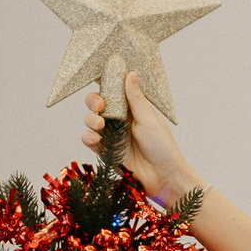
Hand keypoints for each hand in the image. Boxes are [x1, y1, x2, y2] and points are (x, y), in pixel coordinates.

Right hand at [81, 72, 200, 202]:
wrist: (163, 177)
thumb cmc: (163, 147)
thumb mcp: (149, 119)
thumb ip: (135, 98)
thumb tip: (130, 73)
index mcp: (132, 108)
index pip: (115, 90)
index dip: (105, 82)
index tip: (99, 76)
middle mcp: (120, 119)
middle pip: (98, 103)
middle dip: (94, 101)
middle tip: (99, 104)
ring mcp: (111, 135)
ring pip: (91, 120)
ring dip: (90, 119)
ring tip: (100, 124)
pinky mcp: (105, 151)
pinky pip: (89, 140)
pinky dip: (88, 136)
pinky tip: (95, 138)